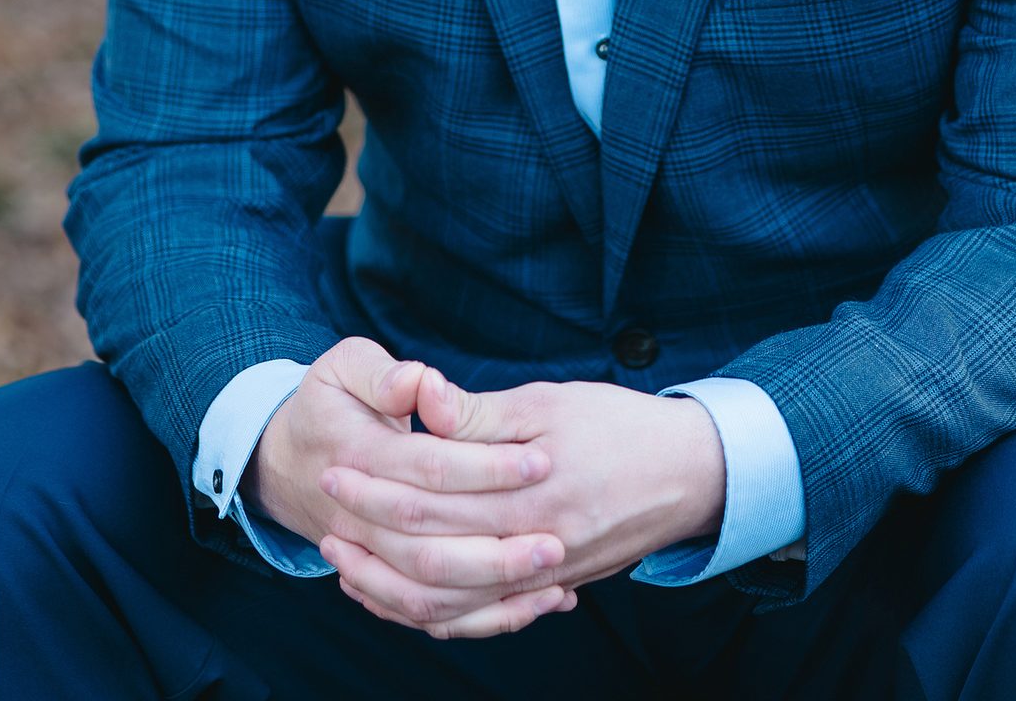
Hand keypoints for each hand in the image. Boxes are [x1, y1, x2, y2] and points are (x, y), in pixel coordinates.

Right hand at [242, 338, 575, 637]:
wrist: (286, 460)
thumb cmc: (329, 402)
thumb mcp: (343, 367)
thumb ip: (382, 374)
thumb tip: (420, 381)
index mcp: (358, 456)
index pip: (431, 468)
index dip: (485, 466)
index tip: (541, 461)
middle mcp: (359, 520)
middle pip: (431, 550)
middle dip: (498, 549)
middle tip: (557, 538)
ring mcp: (369, 558)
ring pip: (430, 596)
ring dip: (494, 592)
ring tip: (554, 577)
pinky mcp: (383, 580)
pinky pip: (429, 616)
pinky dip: (481, 619)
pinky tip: (535, 603)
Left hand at [319, 371, 725, 619]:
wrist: (687, 474)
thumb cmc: (617, 425)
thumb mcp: (550, 401)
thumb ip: (482, 412)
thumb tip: (423, 397)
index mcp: (526, 490)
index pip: (431, 496)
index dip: (377, 481)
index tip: (335, 463)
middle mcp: (530, 544)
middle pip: (429, 553)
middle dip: (370, 530)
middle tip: (327, 506)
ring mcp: (540, 577)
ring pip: (448, 601)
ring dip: (388, 585)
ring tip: (345, 562)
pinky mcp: (549, 589)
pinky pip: (480, 618)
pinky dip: (433, 614)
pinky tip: (399, 598)